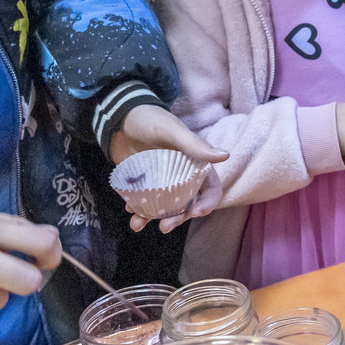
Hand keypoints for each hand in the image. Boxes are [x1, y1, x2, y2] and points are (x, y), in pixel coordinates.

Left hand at [110, 104, 227, 233]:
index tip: (196, 213)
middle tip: (164, 227)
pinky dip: (138, 211)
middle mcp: (181, 176)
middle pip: (187, 205)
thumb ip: (195, 145)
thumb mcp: (172, 130)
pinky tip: (130, 211)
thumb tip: (225, 156)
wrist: (119, 117)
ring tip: (138, 224)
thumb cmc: (150, 118)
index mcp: (195, 164)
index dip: (207, 203)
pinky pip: (144, 203)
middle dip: (178, 218)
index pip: (210, 189)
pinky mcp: (144, 185)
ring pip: (164, 208)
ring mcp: (162, 182)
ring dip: (154, 219)